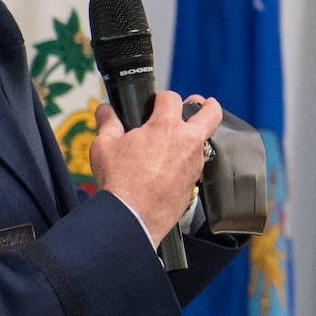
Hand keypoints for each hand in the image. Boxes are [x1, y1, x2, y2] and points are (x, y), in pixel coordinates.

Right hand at [90, 91, 222, 240]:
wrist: (132, 217)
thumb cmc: (119, 182)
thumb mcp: (104, 146)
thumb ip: (108, 123)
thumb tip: (105, 110)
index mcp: (166, 127)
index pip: (171, 98)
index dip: (161, 98)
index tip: (155, 103)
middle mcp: (187, 142)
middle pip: (211, 113)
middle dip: (207, 105)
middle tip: (199, 103)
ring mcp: (194, 164)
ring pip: (205, 141)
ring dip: (195, 136)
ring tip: (179, 139)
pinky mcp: (194, 183)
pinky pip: (197, 165)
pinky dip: (188, 161)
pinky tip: (174, 166)